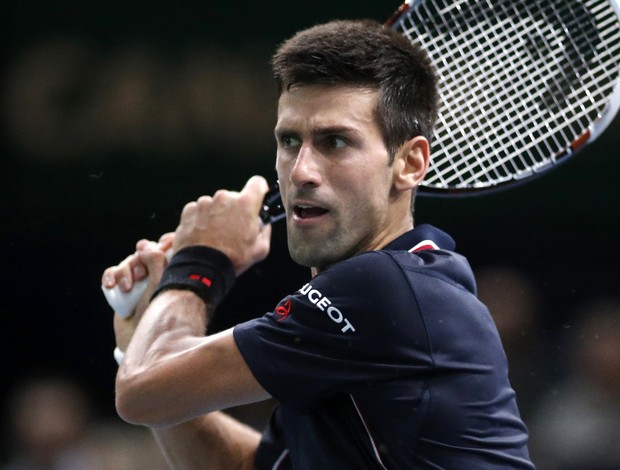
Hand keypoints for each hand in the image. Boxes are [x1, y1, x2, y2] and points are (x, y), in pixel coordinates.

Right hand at [102, 233, 172, 350]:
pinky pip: (113, 271)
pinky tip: (111, 285)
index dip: (166, 242)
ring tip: (127, 288)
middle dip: (140, 260)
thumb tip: (145, 244)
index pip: (169, 247)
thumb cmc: (157, 313)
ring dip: (125, 271)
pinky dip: (111, 275)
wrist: (139, 339)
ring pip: (129, 260)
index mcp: (172, 271)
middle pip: (146, 251)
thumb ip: (156, 261)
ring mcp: (139, 279)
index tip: (163, 244)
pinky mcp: (123, 287)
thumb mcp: (160, 285)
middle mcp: (156, 273)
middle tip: (141, 276)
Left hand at [173, 175, 271, 274]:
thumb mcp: (261, 249)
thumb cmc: (232, 259)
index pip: (258, 183)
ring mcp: (205, 203)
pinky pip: (200, 210)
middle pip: (234, 197)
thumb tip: (262, 223)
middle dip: (235, 210)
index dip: (259, 190)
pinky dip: (202, 219)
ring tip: (216, 235)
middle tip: (233, 229)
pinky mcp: (190, 210)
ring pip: (216, 204)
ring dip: (217, 215)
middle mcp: (224, 198)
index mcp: (245, 204)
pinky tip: (204, 235)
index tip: (256, 199)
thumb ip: (265, 230)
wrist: (201, 269)